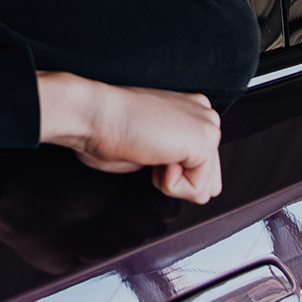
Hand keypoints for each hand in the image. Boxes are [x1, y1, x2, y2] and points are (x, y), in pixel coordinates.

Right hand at [35, 71, 222, 204]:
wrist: (92, 113)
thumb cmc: (103, 128)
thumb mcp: (148, 147)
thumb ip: (172, 157)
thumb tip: (178, 175)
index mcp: (191, 111)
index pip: (202, 164)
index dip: (171, 172)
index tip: (145, 149)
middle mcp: (205, 114)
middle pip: (209, 177)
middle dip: (179, 180)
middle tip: (148, 153)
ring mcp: (208, 126)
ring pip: (206, 186)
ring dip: (173, 183)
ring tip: (150, 153)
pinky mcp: (205, 142)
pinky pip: (197, 190)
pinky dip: (170, 186)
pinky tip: (154, 158)